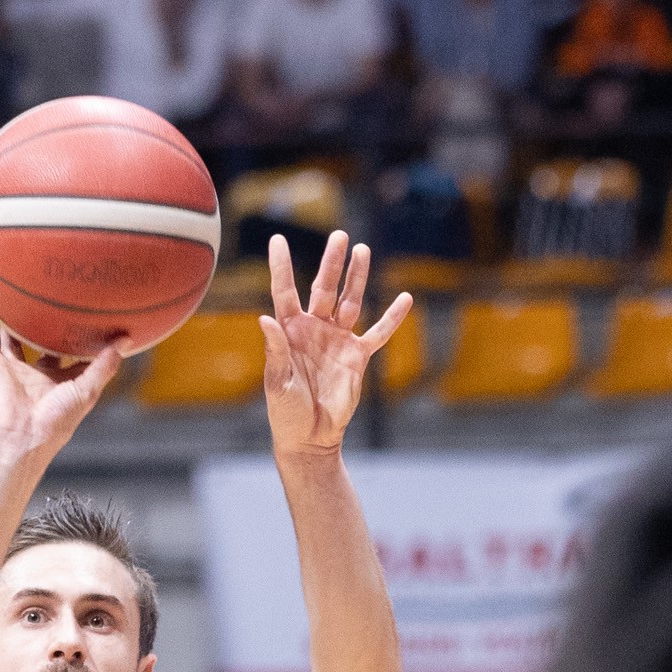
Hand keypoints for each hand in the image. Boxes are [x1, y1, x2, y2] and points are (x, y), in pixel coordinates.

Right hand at [0, 299, 122, 459]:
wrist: (24, 434)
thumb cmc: (58, 418)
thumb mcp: (88, 390)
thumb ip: (106, 365)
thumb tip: (126, 340)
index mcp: (60, 380)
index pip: (71, 355)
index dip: (80, 339)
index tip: (92, 318)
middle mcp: (37, 373)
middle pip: (41, 344)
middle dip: (47, 327)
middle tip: (55, 300)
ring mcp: (14, 369)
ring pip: (11, 338)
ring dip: (10, 320)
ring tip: (13, 296)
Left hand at [259, 232, 410, 460]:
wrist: (310, 436)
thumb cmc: (285, 411)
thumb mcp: (277, 382)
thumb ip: (275, 350)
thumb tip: (266, 319)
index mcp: (289, 331)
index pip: (285, 291)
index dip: (281, 266)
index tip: (277, 239)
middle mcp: (314, 329)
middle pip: (324, 288)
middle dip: (332, 263)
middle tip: (340, 235)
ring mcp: (337, 339)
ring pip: (350, 301)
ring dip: (357, 278)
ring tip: (363, 250)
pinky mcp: (357, 356)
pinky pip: (378, 332)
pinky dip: (391, 317)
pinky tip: (405, 298)